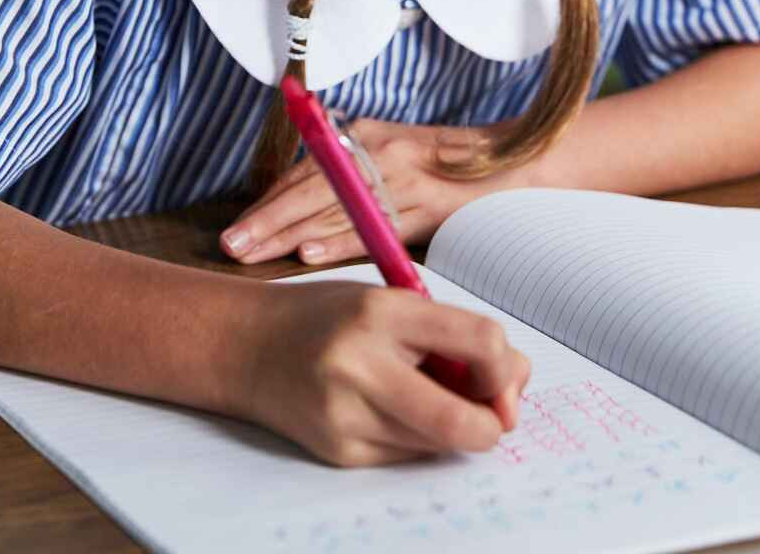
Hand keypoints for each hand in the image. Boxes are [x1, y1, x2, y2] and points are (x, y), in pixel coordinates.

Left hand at [221, 117, 528, 265]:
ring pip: (337, 210)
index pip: (308, 172)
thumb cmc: (454, 172)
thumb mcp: (398, 160)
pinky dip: (341, 241)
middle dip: (268, 219)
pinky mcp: (431, 205)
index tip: (238, 227)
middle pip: (314, 189)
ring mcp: (406, 177)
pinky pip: (377, 228)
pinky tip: (309, 252)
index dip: (271, 202)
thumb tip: (305, 217)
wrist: (521, 166)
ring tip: (254, 252)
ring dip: (291, 233)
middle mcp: (382, 151)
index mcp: (368, 138)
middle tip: (230, 244)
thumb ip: (357, 179)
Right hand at [238, 279, 530, 466]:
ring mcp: (345, 413)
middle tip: (492, 416)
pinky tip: (384, 411)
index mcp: (381, 311)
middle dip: (493, 424)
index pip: (480, 341)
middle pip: (461, 421)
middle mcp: (360, 363)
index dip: (504, 366)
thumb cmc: (327, 318)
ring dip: (451, 429)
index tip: (497, 371)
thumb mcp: (388, 303)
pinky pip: (407, 456)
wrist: (244, 346)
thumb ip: (452, 334)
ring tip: (421, 396)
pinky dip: (414, 438)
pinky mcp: (339, 450)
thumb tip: (515, 384)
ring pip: (439, 444)